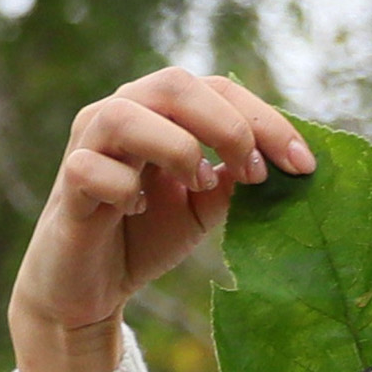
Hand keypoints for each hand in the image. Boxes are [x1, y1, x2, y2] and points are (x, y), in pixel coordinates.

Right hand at [11, 70, 313, 371]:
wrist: (90, 287)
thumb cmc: (145, 234)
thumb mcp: (205, 206)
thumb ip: (234, 179)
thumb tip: (283, 163)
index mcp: (161, 111)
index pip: (219, 89)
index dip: (265, 120)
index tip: (302, 165)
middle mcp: (122, 113)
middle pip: (175, 84)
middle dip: (228, 125)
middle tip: (256, 174)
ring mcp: (88, 144)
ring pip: (125, 114)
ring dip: (176, 148)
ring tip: (198, 185)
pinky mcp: (68, 183)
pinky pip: (92, 169)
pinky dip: (123, 188)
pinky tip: (137, 211)